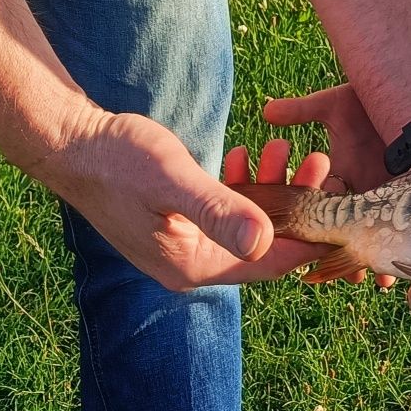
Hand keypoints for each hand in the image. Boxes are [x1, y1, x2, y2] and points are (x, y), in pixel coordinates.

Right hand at [26, 109, 327, 289]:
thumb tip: (263, 240)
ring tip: (283, 147)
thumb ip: (217, 210)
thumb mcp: (172, 180)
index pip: (267, 265)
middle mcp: (190, 265)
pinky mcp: (178, 222)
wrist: (71, 144)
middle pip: (261, 245)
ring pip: (245, 225)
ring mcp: (183, 245)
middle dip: (294, 205)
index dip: (308, 238)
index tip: (339, 208)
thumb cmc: (118, 159)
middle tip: (319, 162)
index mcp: (191, 266)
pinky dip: (242, 188)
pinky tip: (247, 156)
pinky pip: (225, 213)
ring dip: (269, 189)